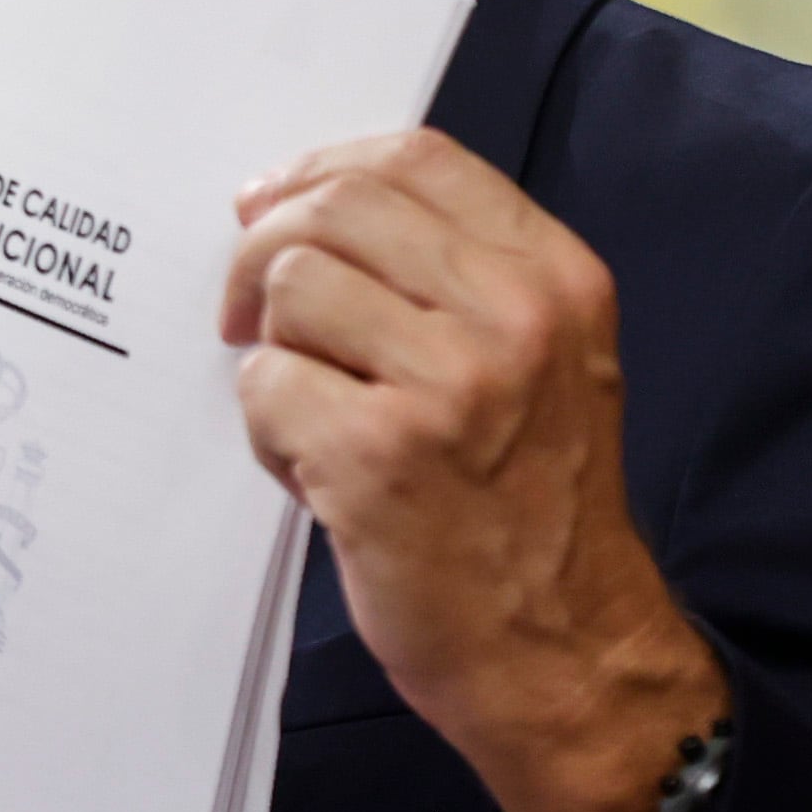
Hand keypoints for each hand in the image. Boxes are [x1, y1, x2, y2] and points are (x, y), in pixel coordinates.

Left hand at [224, 129, 726, 811]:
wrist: (565, 652)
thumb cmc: (532, 508)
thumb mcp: (544, 361)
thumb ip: (457, 276)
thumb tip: (308, 205)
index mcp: (556, 279)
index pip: (418, 159)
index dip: (324, 169)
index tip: (275, 206)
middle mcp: (514, 317)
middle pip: (340, 207)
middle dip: (266, 248)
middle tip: (245, 310)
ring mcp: (448, 384)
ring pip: (292, 288)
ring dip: (273, 350)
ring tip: (311, 416)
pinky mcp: (378, 455)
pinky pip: (267, 385)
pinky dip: (267, 428)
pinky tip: (311, 473)